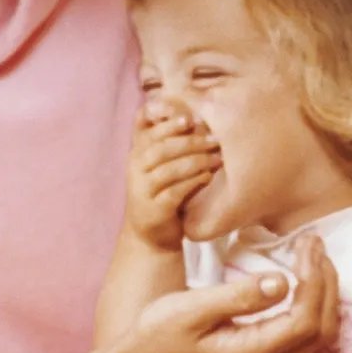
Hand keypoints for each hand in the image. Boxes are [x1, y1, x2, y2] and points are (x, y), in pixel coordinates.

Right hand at [113, 233, 339, 352]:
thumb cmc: (157, 335)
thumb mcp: (191, 308)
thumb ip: (238, 296)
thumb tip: (282, 281)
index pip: (304, 320)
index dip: (315, 281)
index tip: (307, 245)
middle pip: (320, 331)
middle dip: (326, 284)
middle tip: (314, 244)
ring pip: (316, 338)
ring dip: (323, 296)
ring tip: (314, 258)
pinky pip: (303, 340)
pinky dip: (312, 308)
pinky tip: (302, 283)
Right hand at [125, 99, 221, 250]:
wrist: (151, 236)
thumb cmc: (162, 192)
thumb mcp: (162, 165)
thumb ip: (171, 142)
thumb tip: (199, 117)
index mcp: (137, 152)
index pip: (143, 127)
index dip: (163, 119)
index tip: (188, 117)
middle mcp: (135, 168)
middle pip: (159, 147)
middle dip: (189, 141)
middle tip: (214, 140)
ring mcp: (141, 190)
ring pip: (167, 169)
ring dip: (195, 161)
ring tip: (216, 158)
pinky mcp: (153, 210)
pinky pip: (173, 192)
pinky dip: (192, 182)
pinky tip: (207, 177)